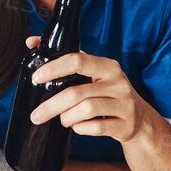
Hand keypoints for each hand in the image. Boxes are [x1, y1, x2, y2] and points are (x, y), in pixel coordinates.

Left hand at [25, 40, 156, 144]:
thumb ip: (67, 58)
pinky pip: (96, 128)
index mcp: (107, 66)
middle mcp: (117, 82)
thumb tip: (32, 42)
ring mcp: (123, 104)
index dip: (54, 68)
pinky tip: (78, 127)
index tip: (36, 77)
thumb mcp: (93, 73)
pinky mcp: (125, 124)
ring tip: (63, 119)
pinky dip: (81, 129)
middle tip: (36, 115)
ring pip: (85, 110)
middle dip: (51, 105)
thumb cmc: (108, 91)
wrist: (139, 118)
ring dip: (67, 117)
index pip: (77, 60)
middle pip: (76, 92)